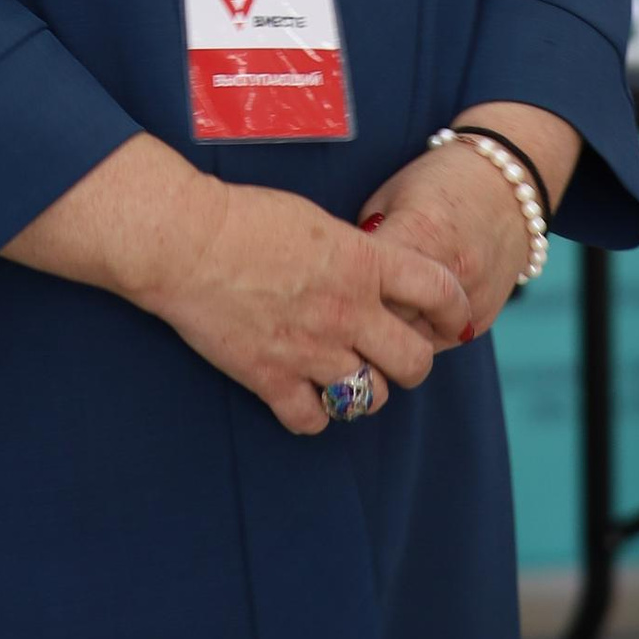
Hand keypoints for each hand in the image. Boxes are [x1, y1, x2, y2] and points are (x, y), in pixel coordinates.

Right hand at [136, 178, 466, 439]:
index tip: (448, 319)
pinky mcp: (271, 378)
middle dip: (410, 364)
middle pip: (414, 363)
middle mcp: (348, 312)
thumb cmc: (243, 217)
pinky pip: (312, 421)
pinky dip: (312, 415)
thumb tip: (371, 275)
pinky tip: (302, 395)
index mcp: (363, 264)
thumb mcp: (316, 220)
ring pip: (369, 398)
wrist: (185, 241)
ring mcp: (311, 350)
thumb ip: (353, 255)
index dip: (452, 310)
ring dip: (362, 391)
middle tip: (391, 357)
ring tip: (343, 375)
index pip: (439, 292)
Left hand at [354, 142, 533, 340]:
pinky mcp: (483, 319)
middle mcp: (451, 272)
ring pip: (412, 342)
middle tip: (338, 308)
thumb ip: (367, 241)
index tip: (323, 287)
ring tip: (371, 314)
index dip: (338, 287)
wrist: (510, 186)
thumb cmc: (439, 183)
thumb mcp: (391, 197)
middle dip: (361, 316)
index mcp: (421, 232)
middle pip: (388, 321)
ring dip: (390, 332)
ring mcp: (472, 300)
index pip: (365, 283)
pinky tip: (404, 314)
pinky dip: (416, 333)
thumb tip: (335, 280)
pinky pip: (437, 343)